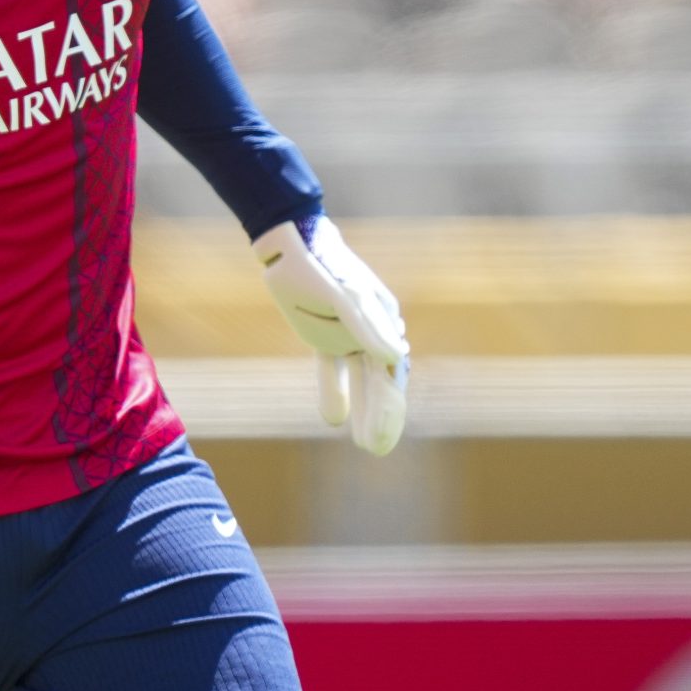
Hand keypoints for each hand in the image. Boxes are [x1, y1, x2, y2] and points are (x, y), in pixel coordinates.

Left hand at [252, 214, 409, 456]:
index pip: (392, 373)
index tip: (382, 437)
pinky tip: (333, 418)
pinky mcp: (325, 333)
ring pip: (361, 379)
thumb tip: (398, 357)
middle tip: (376, 449)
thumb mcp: (343, 297)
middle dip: (381, 415)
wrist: (292, 241)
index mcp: (382, 321)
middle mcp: (372, 329)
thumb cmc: (319, 266)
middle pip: (381, 381)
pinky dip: (335, 390)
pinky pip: (333, 367)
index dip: (389, 408)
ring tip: (366, 444)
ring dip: (364, 408)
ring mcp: (349, 332)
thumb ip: (368, 328)